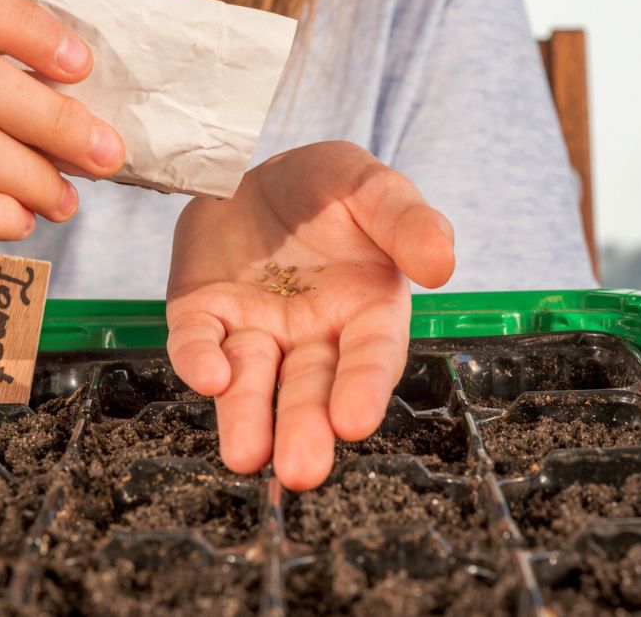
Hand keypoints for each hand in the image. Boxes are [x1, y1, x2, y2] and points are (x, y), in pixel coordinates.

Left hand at [166, 142, 454, 488]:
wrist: (256, 169)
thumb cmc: (329, 189)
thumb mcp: (374, 188)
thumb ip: (408, 221)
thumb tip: (442, 265)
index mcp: (366, 310)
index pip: (370, 357)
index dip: (363, 388)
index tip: (355, 422)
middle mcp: (311, 334)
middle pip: (310, 388)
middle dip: (305, 428)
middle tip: (301, 470)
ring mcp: (254, 329)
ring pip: (251, 382)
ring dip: (247, 418)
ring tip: (246, 456)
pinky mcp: (202, 314)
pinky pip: (198, 342)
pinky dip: (199, 360)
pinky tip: (208, 376)